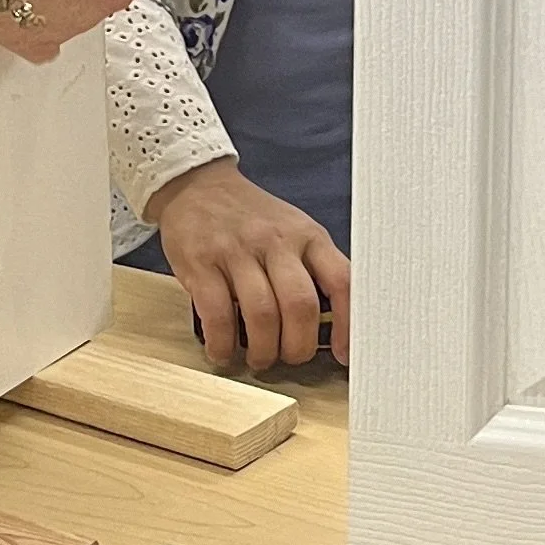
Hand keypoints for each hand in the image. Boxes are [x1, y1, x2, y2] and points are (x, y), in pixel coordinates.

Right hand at [148, 157, 349, 371]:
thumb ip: (313, 269)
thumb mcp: (293, 231)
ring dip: (263, 351)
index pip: (342, 282)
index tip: (342, 354)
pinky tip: (223, 350)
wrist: (196, 185)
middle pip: (300, 306)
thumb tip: (333, 325)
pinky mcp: (201, 262)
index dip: (347, 326)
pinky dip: (223, 343)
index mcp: (307, 236)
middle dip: (297, 347)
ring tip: (259, 359)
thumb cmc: (250, 218)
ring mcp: (237, 250)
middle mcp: (276, 240)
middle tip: (289, 358)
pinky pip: (218, 314)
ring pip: (262, 315)